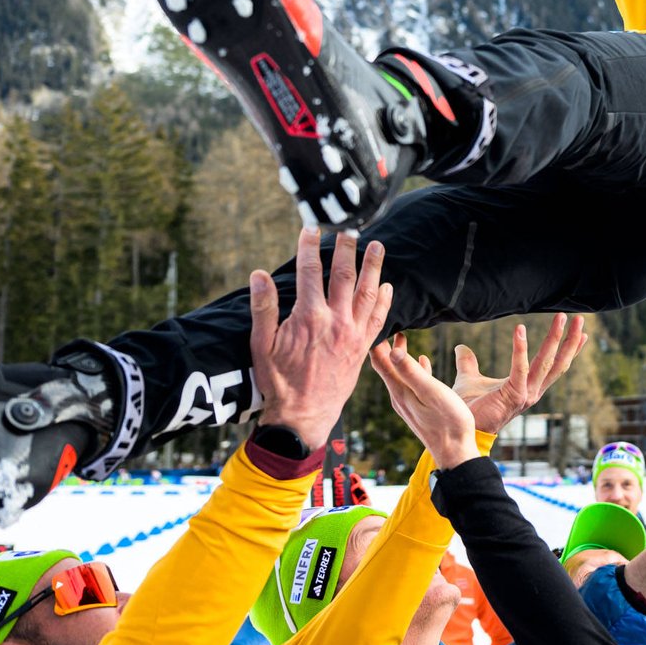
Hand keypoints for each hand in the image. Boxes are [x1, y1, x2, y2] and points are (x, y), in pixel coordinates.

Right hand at [250, 230, 391, 446]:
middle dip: (347, 249)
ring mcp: (352, 334)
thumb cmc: (278, 382)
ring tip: (378, 247)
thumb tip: (258, 275)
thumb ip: (263, 308)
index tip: (309, 228)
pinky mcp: (362, 348)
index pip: (310, 271)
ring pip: (368, 293)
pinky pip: (379, 319)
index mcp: (309, 316)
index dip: (309, 246)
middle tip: (349, 230)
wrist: (303, 416)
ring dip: (373, 268)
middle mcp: (335, 321)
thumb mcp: (261, 345)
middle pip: (344, 275)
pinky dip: (384, 301)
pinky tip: (387, 287)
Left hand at [370, 333, 479, 468]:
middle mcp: (399, 397)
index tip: (381, 319)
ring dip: (398, 355)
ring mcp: (408, 404)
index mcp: (400, 391)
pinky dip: (412, 368)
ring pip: (397, 373)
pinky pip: (410, 382)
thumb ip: (412, 372)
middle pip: (386, 365)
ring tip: (403, 337)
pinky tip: (422, 361)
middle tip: (391, 322)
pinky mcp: (418, 409)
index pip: (380, 360)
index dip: (378, 339)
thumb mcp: (432, 393)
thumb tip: (392, 350)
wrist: (456, 454)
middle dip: (386, 344)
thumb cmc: (449, 422)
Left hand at [454, 315, 587, 434]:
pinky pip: (520, 368)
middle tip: (579, 318)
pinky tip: (519, 329)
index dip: (569, 350)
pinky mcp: (514, 396)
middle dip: (570, 340)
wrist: (460, 428)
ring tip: (562, 317)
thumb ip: (469, 364)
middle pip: (558, 363)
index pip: (554, 366)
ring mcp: (526, 395)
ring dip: (555, 338)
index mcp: (528, 387)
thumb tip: (461, 347)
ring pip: (547, 363)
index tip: (581, 332)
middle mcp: (532, 392)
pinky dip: (520, 348)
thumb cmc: (468, 408)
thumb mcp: (469, 379)